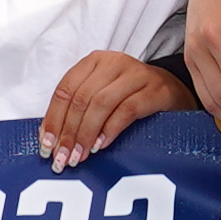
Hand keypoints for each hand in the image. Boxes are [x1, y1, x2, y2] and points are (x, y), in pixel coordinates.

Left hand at [41, 48, 187, 168]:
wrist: (174, 91)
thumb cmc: (131, 97)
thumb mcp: (102, 95)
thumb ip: (79, 110)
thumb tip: (52, 141)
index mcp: (94, 61)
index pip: (65, 89)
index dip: (53, 119)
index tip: (46, 146)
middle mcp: (114, 62)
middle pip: (81, 98)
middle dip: (68, 132)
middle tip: (62, 158)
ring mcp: (136, 74)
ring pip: (101, 104)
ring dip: (86, 134)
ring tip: (80, 156)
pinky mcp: (155, 90)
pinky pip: (127, 110)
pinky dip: (110, 130)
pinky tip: (101, 146)